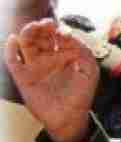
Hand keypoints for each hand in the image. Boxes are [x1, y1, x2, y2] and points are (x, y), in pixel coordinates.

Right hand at [4, 19, 98, 141]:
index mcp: (64, 54)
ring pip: (26, 43)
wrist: (69, 117)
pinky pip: (13, 60)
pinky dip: (10, 48)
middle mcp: (48, 58)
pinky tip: (14, 39)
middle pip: (41, 35)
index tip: (64, 33)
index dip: (60, 30)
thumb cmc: (81, 94)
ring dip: (28, 32)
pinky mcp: (23, 77)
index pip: (58, 36)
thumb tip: (71, 36)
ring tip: (33, 27)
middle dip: (43, 27)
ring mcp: (34, 66)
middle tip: (46, 24)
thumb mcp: (89, 70)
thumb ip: (84, 52)